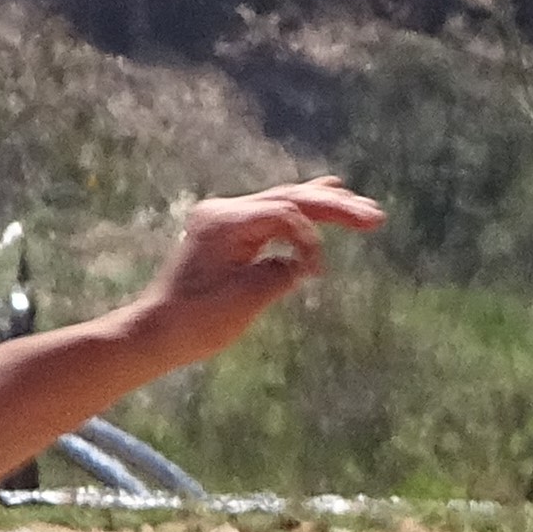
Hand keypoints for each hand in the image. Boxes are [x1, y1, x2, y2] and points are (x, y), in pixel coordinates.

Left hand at [132, 180, 385, 371]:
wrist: (157, 333)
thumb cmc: (195, 322)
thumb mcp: (244, 301)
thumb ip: (279, 274)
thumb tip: (302, 262)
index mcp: (225, 221)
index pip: (285, 212)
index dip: (310, 238)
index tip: (316, 275)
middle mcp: (224, 211)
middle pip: (289, 198)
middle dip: (334, 206)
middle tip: (375, 216)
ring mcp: (224, 220)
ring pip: (283, 203)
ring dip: (321, 205)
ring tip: (357, 203)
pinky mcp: (227, 234)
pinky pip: (270, 217)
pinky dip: (299, 219)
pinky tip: (323, 207)